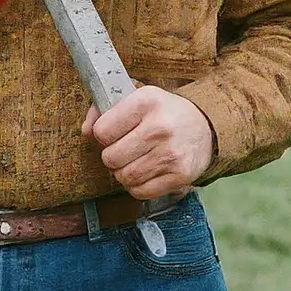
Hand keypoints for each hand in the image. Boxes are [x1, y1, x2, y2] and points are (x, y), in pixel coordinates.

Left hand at [82, 86, 214, 200]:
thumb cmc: (164, 112)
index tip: (113, 133)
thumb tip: (85, 132)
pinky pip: (141, 192)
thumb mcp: (137, 98)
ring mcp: (171, 154)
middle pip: (111, 158)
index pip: (102, 131)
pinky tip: (146, 172)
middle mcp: (159, 128)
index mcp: (146, 102)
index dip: (102, 135)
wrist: (206, 126)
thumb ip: (104, 111)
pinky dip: (138, 186)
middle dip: (112, 156)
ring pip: (125, 177)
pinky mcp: (180, 175)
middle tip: (123, 150)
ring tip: (135, 161)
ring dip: (124, 173)